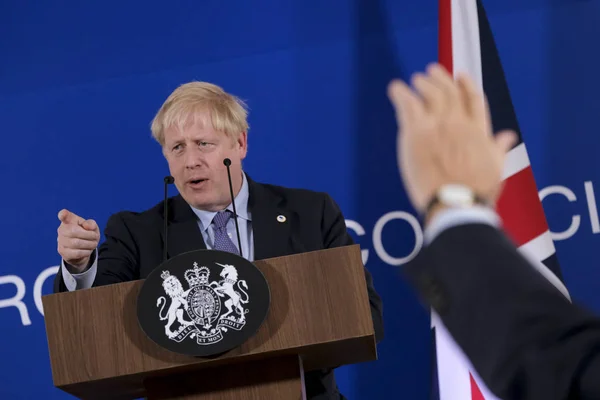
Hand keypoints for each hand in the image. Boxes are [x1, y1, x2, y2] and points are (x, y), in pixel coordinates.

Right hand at [57, 209, 99, 271]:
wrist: (82, 249)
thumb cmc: (86, 234)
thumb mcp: (92, 227)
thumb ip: (91, 224)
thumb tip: (87, 226)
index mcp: (69, 220)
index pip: (64, 215)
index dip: (63, 214)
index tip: (62, 214)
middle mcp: (62, 230)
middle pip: (73, 231)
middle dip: (89, 235)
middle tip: (96, 237)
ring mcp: (60, 241)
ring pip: (76, 243)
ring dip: (89, 244)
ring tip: (93, 244)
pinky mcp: (62, 252)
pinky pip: (76, 253)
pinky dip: (86, 252)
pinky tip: (88, 250)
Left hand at [387, 63, 517, 213]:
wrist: (455, 201)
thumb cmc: (476, 190)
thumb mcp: (496, 167)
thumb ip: (499, 147)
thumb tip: (509, 135)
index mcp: (478, 130)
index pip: (474, 99)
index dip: (466, 84)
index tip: (460, 75)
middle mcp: (458, 122)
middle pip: (449, 92)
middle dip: (440, 78)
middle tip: (431, 71)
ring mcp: (437, 125)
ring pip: (429, 94)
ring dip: (422, 83)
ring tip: (416, 79)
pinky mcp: (416, 132)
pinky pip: (407, 105)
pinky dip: (400, 94)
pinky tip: (395, 88)